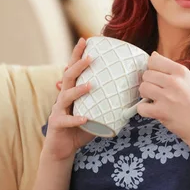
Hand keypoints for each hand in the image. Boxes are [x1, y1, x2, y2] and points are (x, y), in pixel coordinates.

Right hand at [43, 38, 95, 161]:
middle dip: (78, 65)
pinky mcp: (56, 124)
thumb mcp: (95, 113)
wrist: (62, 149)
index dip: (77, 54)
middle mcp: (62, 97)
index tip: (85, 40)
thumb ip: (107, 105)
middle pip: (68, 76)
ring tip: (91, 85)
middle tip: (90, 57)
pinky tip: (84, 118)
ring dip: (78, 89)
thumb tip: (133, 99)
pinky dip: (75, 119)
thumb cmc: (80, 129)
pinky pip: (66, 120)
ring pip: (66, 96)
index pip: (73, 68)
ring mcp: (58, 110)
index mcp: (71, 91)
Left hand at [137, 51, 189, 144]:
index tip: (158, 77)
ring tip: (155, 100)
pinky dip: (144, 110)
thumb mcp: (189, 79)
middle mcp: (174, 82)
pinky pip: (141, 107)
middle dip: (149, 83)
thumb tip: (153, 55)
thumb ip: (171, 67)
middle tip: (158, 91)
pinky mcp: (160, 112)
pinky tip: (153, 110)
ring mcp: (167, 97)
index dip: (153, 69)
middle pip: (146, 74)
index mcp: (181, 71)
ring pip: (142, 88)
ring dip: (145, 95)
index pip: (154, 60)